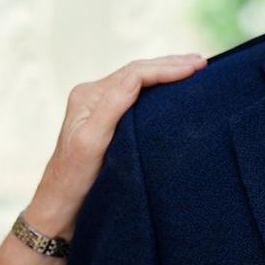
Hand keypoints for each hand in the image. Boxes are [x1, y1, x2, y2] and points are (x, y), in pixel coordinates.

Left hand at [22, 54, 205, 240]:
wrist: (62, 203)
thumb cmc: (74, 177)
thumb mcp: (92, 143)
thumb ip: (112, 107)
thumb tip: (135, 76)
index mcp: (88, 96)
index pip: (133, 74)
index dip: (165, 69)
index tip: (194, 69)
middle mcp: (93, 96)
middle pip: (136, 72)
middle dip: (170, 65)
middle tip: (201, 62)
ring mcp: (100, 107)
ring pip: (138, 82)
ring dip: (166, 73)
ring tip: (193, 67)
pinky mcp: (108, 120)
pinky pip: (137, 97)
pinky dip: (158, 89)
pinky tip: (173, 89)